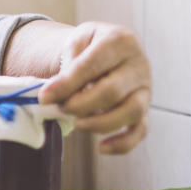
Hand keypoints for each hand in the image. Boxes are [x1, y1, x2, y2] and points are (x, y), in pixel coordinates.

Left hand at [39, 22, 150, 153]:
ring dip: (100, 123)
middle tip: (61, 108)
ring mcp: (145, 88)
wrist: (104, 48)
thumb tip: (55, 95)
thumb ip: (68, 66)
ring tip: (77, 124)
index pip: (92, 66)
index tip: (45, 96)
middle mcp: (139, 64)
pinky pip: (141, 130)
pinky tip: (101, 148)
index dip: (67, 84)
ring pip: (132, 112)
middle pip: (112, 91)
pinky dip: (123, 143)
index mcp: (120, 41)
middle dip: (81, 105)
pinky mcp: (146, 108)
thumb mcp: (76, 42)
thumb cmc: (87, 46)